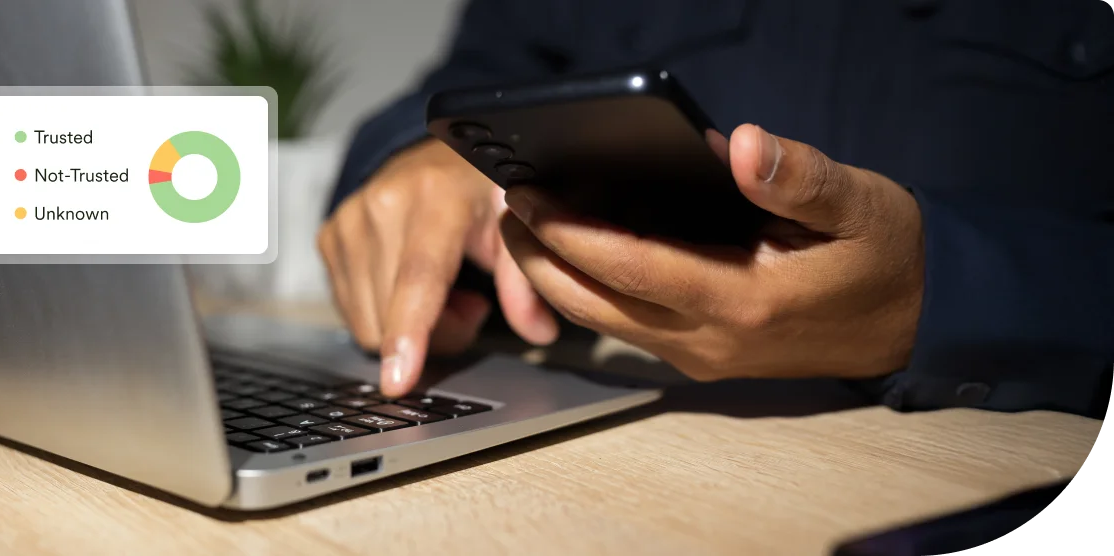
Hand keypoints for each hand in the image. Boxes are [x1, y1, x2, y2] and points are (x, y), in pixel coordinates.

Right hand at [318, 139, 558, 396]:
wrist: (434, 157)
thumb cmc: (481, 194)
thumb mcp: (515, 226)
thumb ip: (525, 282)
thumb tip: (538, 332)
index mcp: (436, 199)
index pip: (418, 278)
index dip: (410, 333)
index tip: (399, 382)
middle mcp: (382, 206)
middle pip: (393, 316)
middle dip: (437, 333)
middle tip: (470, 303)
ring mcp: (349, 221)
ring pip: (368, 324)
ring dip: (409, 326)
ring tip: (443, 289)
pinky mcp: (329, 238)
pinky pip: (350, 313)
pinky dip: (384, 314)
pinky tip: (410, 283)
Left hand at [499, 124, 924, 379]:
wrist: (913, 322)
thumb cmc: (886, 258)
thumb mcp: (862, 203)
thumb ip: (800, 177)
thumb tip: (741, 145)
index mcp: (745, 300)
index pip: (634, 267)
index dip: (573, 233)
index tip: (528, 197)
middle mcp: (710, 340)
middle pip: (596, 305)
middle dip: (539, 258)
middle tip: (507, 205)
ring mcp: (700, 355)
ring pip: (602, 323)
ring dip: (554, 278)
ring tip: (524, 225)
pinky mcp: (699, 357)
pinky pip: (624, 327)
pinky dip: (587, 291)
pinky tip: (572, 254)